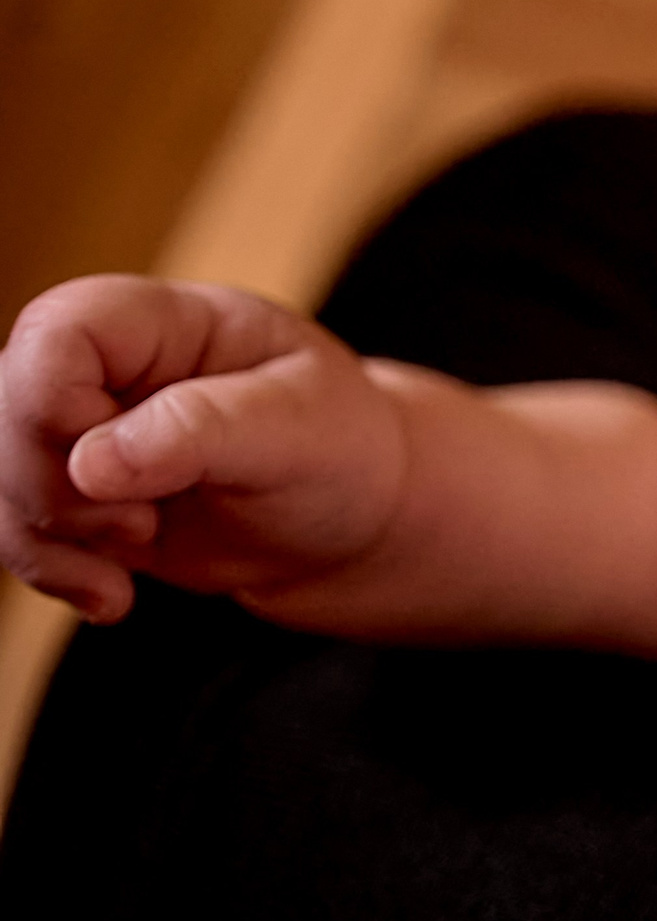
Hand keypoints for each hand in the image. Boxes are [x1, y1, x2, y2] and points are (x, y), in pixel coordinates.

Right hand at [0, 275, 406, 620]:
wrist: (356, 521)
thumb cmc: (345, 452)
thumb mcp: (302, 430)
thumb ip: (204, 431)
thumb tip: (90, 462)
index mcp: (168, 322)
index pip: (59, 331)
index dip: (55, 402)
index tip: (112, 465)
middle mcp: (113, 367)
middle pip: (7, 408)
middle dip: (51, 489)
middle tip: (141, 526)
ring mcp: (89, 431)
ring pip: (1, 478)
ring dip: (49, 540)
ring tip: (130, 569)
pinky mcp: (81, 494)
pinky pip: (21, 528)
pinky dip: (54, 571)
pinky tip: (113, 597)